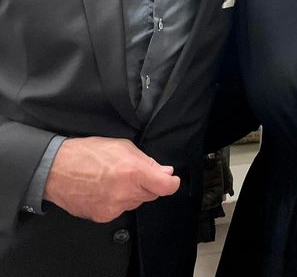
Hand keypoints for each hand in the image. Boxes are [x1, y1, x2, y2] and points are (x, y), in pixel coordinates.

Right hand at [44, 136, 180, 221]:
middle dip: (148, 184)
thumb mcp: (123, 146)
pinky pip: (120, 209)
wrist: (57, 170)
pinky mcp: (103, 217)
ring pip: (136, 202)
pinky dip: (118, 201)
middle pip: (151, 194)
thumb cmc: (89, 153)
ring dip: (133, 192)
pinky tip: (106, 189)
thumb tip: (165, 172)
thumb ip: (147, 161)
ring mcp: (114, 207)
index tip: (171, 179)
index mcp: (133, 172)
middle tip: (133, 172)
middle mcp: (126, 193)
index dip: (172, 183)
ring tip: (115, 179)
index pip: (165, 187)